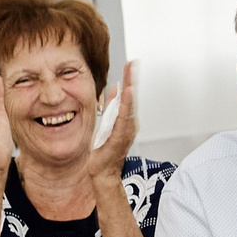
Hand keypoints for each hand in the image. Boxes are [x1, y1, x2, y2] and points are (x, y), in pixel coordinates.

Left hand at [87, 60, 138, 186]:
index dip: (129, 78)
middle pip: (131, 97)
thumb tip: (114, 89)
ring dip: (130, 89)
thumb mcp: (104, 123)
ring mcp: (126, 130)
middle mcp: (129, 124)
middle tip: (133, 63)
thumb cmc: (104, 152)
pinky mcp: (120, 136)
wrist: (102, 172)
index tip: (131, 64)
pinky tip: (127, 94)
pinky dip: (126, 105)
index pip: (127, 95)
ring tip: (131, 74)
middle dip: (132, 79)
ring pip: (129, 105)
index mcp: (124, 120)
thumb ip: (111, 106)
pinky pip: (124, 117)